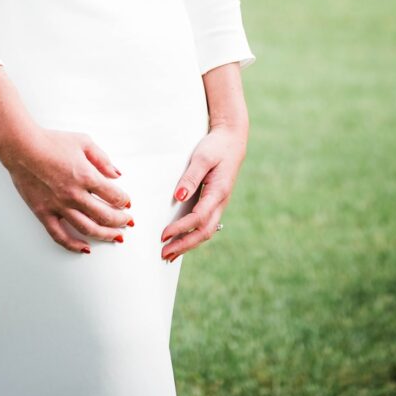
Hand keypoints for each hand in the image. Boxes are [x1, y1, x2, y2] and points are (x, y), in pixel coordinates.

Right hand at [2, 126, 133, 254]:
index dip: (124, 201)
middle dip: (120, 221)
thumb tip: (116, 174)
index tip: (126, 203)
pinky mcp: (44, 213)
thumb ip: (102, 159)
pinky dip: (74, 245)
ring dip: (105, 235)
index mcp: (86, 176)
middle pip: (105, 216)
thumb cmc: (51, 142)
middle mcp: (75, 194)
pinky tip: (85, 248)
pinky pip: (60, 236)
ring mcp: (59, 206)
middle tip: (126, 222)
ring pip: (88, 229)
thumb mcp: (83, 141)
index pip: (114, 195)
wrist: (22, 147)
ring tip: (115, 237)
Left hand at [160, 121, 247, 260]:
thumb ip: (191, 178)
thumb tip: (178, 198)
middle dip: (184, 245)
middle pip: (204, 232)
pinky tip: (181, 239)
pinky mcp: (214, 201)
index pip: (198, 218)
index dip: (181, 228)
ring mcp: (219, 204)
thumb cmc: (216, 147)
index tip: (163, 235)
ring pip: (206, 231)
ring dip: (188, 244)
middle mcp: (221, 202)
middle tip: (164, 255)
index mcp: (218, 193)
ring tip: (170, 254)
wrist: (232, 140)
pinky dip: (192, 235)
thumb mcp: (202, 158)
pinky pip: (205, 224)